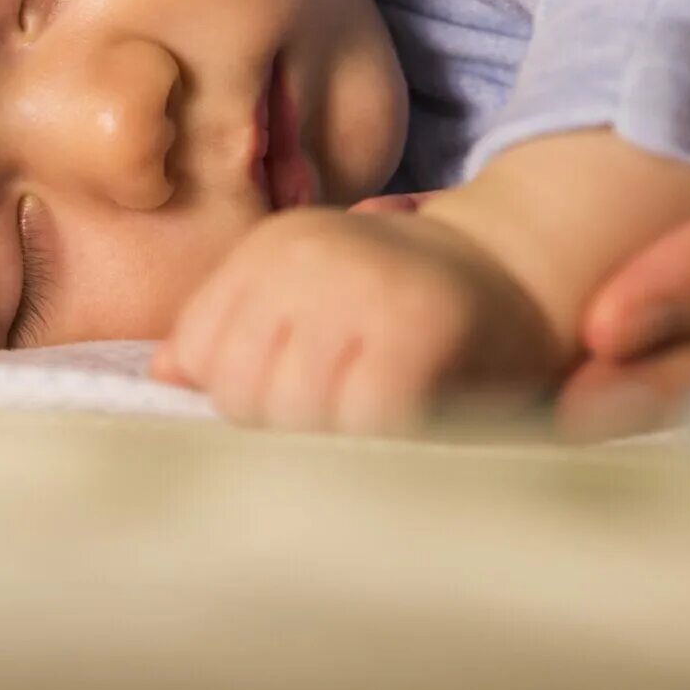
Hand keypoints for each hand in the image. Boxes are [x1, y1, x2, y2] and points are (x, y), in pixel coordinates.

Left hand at [151, 207, 563, 434]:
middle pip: (239, 391)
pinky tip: (409, 426)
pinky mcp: (414, 333)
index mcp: (274, 245)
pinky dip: (381, 444)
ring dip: (333, 442)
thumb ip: (239, 332)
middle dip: (282, 428)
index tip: (300, 392)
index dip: (241, 396)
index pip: (199, 352)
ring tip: (375, 421)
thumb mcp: (315, 300)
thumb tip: (163, 371)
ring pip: (292, 415)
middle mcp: (309, 255)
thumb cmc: (408, 306)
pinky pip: (359, 425)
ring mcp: (362, 288)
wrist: (526, 273)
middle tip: (345, 414)